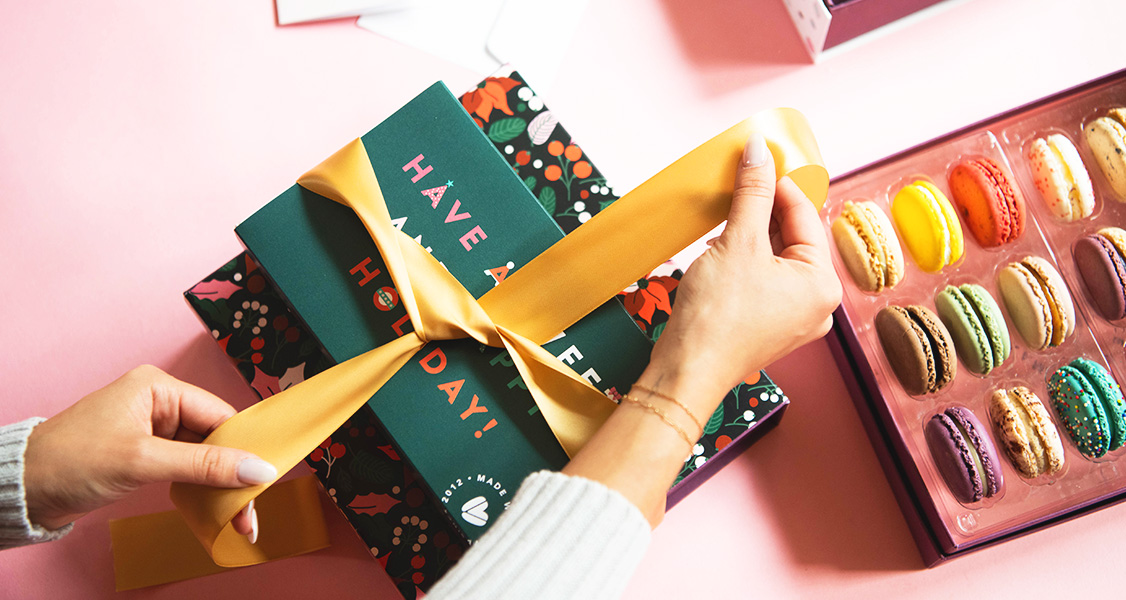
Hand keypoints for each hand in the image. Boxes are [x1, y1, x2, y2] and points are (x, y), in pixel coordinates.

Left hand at [24, 365, 270, 539]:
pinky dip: (200, 486)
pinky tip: (213, 505)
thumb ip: (203, 465)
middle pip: (215, 436)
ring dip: (220, 484)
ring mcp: (152, 429)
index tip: (265, 477)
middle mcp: (159, 403)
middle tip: (250, 507)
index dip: (244, 446)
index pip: (219, 414)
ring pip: (204, 454)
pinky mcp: (145, 453)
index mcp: (158, 387)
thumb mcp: (143, 461)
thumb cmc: (70, 461)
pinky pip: (186, 466)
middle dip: (234, 472)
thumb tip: (257, 468)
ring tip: (237, 514)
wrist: (22, 489)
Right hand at [635, 132, 841, 414]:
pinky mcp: (768, 328)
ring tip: (723, 221)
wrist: (686, 373)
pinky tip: (719, 252)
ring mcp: (794, 320)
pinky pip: (764, 282)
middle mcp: (818, 304)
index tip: (756, 159)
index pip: (805, 215)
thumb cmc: (716, 316)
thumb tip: (760, 150)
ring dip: (750, 236)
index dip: (778, 183)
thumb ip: (752, 193)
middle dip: (762, 212)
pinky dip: (745, 262)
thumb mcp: (737, 242)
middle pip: (793, 238)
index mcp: (822, 283)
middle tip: (736, 186)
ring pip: (776, 260)